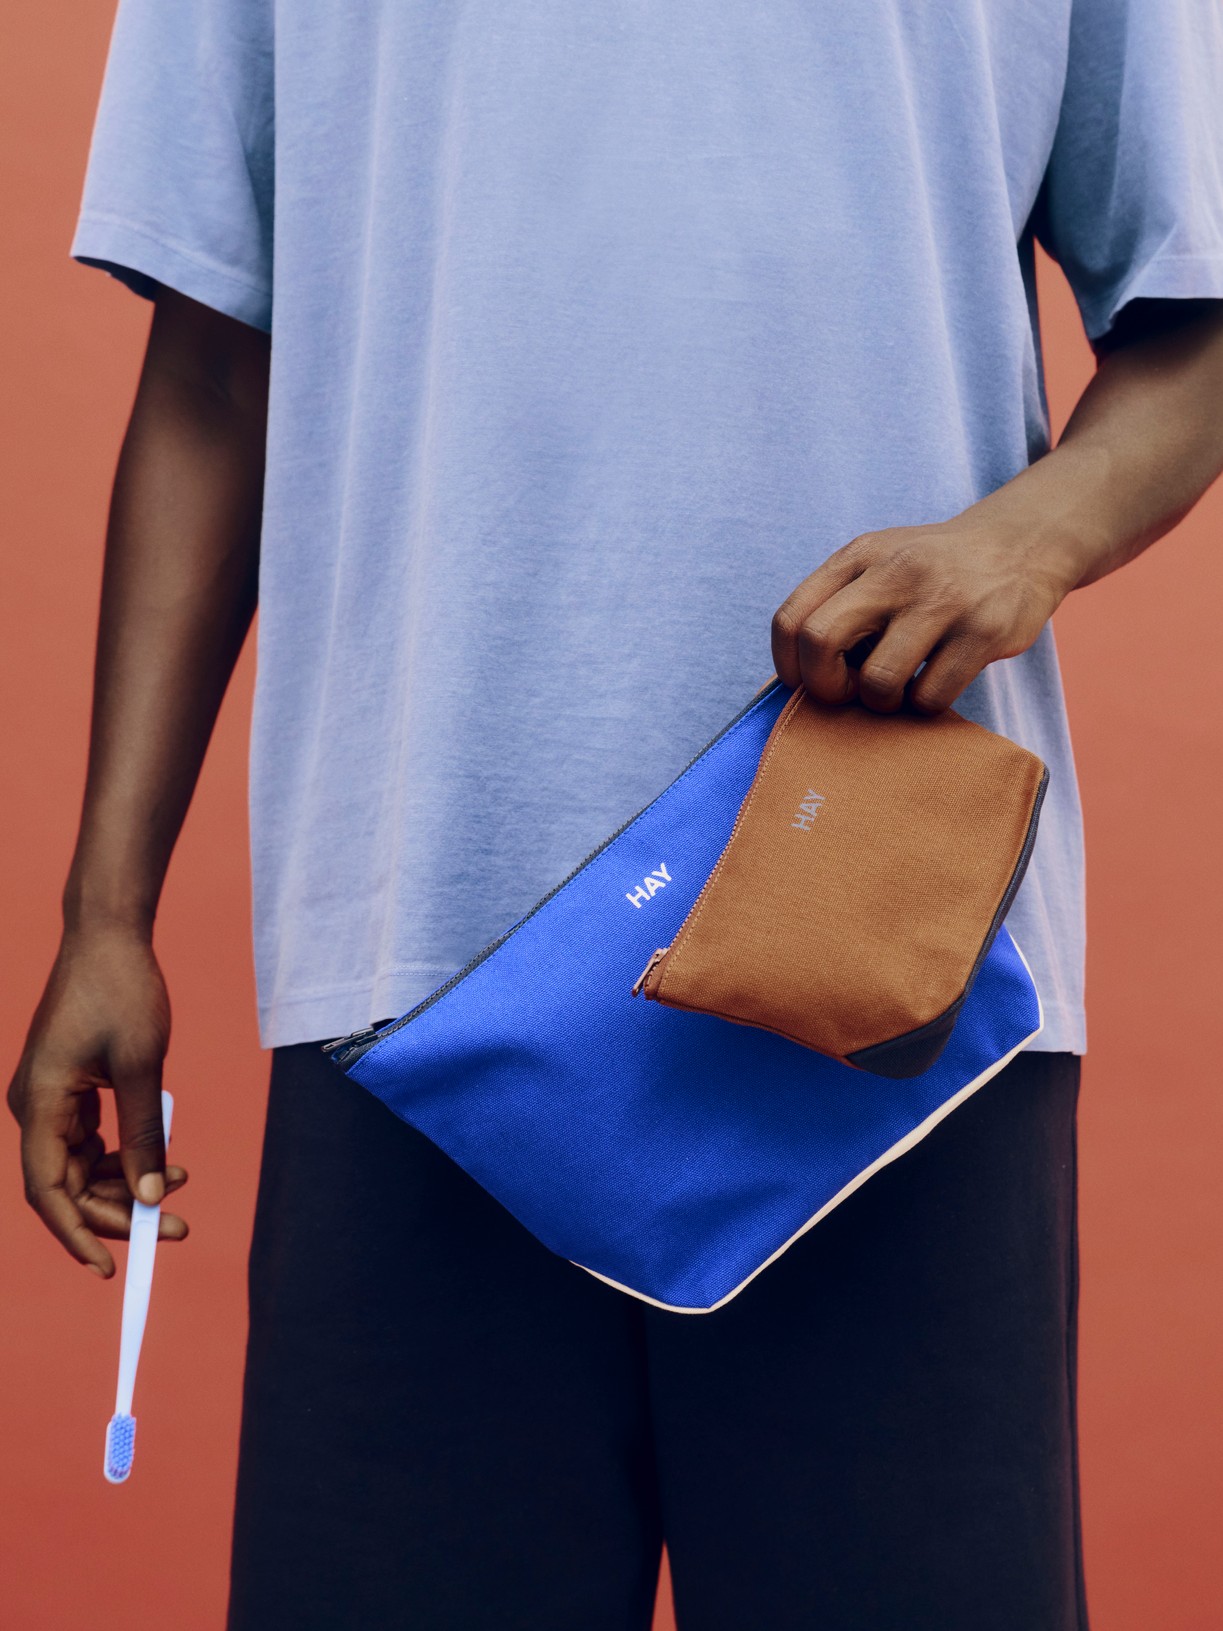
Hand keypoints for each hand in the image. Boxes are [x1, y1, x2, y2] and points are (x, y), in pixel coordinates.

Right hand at [7, 926, 187, 1277]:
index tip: (112, 1269)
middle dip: (118, 1213)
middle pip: (66, 1186)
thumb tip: (153, 1198)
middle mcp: (34, 1106)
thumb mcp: (142, 1067)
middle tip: (178, 1228)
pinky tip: (163, 1158)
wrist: (109, 935)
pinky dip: (122, 1156)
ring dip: (124, 1185)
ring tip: (182, 1188)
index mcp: (39, 1103)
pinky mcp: (67, 1088)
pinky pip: (88, 1141)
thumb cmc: (123, 991)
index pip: (48, 1191)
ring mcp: (49, 1098)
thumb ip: (145, 1136)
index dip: (78, 1235)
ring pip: (79, 1167)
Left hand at [771, 514, 1078, 713]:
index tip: (807, 682)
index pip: (790, 619)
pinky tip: (933, 684)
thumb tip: (797, 679)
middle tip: (848, 693)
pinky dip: (924, 705)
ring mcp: (942, 601)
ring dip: (881, 702)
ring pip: (878, 681)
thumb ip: (838, 605)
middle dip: (825, 687)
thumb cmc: (933, 570)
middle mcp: (895, 572)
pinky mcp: (983, 632)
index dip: (789, 666)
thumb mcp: (879, 564)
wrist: (1021, 543)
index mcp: (858, 556)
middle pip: (820, 643)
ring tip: (898, 689)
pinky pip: (931, 696)